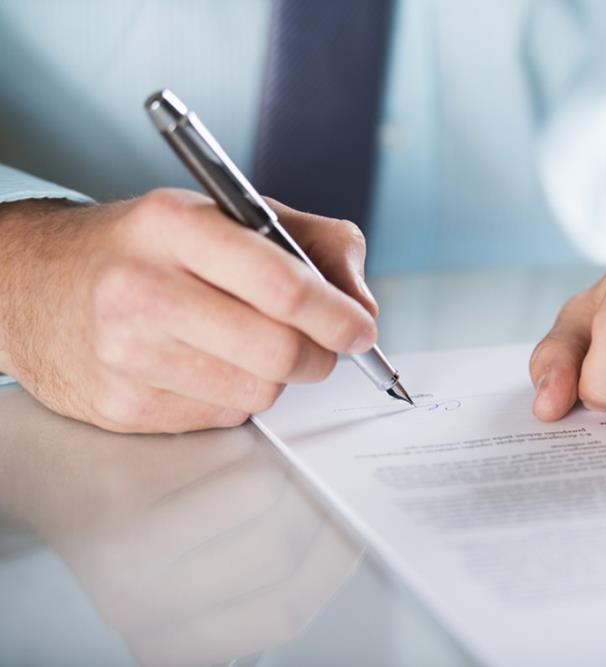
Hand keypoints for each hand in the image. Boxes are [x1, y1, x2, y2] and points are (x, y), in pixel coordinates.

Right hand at [0, 189, 378, 432]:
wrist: (32, 284)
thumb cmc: (144, 247)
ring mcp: (126, 355)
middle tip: (322, 346)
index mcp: (175, 226)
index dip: (336, 315)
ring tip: (250, 344)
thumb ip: (312, 242)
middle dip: (319, 355)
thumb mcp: (226, 214)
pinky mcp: (122, 406)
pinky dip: (234, 396)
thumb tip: (361, 304)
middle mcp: (143, 290)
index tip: (360, 329)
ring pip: (257, 393)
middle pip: (278, 351)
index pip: (281, 285)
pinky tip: (207, 365)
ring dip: (275, 376)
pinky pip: (222, 418)